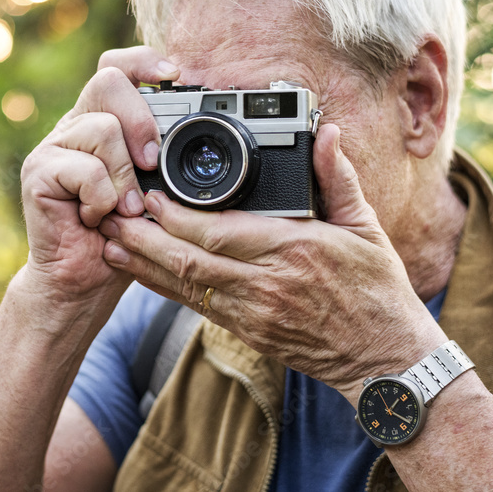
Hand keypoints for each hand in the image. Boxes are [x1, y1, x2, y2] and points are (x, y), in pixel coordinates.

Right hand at [19, 46, 179, 305]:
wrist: (81, 283)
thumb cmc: (123, 238)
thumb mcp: (155, 192)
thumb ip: (165, 159)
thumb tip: (203, 133)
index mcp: (103, 122)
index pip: (116, 68)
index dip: (144, 61)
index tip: (176, 74)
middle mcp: (75, 126)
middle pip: (107, 82)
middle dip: (141, 120)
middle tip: (153, 164)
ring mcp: (53, 147)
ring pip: (102, 127)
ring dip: (126, 175)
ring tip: (126, 209)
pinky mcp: (39, 173)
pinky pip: (85, 169)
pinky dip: (103, 199)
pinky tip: (99, 219)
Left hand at [98, 123, 445, 400]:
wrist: (383, 359)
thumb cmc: (377, 289)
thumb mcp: (366, 227)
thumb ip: (338, 178)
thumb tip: (325, 132)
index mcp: (294, 249)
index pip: (218, 231)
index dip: (174, 215)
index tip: (150, 194)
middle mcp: (266, 283)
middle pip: (188, 259)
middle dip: (143, 238)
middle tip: (112, 213)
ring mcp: (252, 312)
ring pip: (183, 287)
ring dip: (141, 264)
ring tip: (108, 241)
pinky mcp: (246, 331)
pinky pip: (194, 307)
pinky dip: (162, 288)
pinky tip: (139, 271)